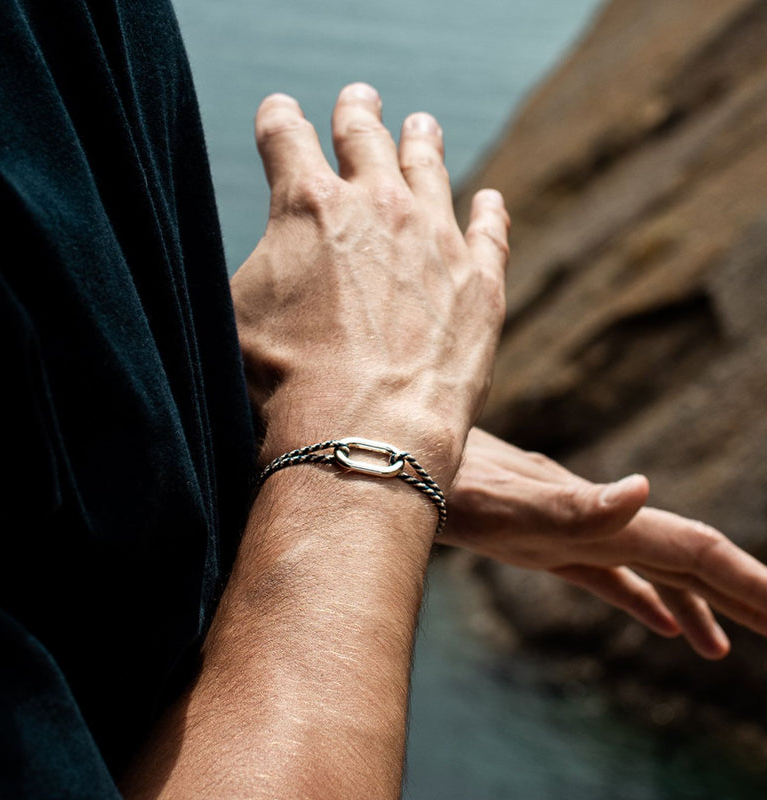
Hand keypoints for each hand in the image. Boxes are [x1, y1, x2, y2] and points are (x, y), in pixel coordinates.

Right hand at [230, 85, 508, 487]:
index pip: (285, 135)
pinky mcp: (479, 281)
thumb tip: (271, 252)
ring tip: (421, 126)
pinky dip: (490, 213)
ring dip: (420, 142)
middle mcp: (377, 203)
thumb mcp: (237, 312)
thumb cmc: (285, 382)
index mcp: (309, 203)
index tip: (279, 113)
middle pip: (364, 133)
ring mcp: (436, 238)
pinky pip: (490, 232)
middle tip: (358, 97)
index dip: (278, 120)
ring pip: (429, 168)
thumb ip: (259, 264)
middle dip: (355, 111)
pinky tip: (490, 201)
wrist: (363, 431)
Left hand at [443, 427, 766, 658]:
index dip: (748, 584)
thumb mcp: (498, 499)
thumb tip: (643, 490)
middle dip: (739, 597)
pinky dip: (640, 598)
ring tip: (724, 645)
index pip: (692, 550)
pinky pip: (606, 576)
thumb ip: (569, 503)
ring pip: (649, 569)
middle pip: (684, 560)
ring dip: (695, 603)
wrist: (392, 463)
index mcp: (596, 517)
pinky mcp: (538, 540)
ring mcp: (567, 529)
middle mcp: (592, 519)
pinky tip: (657, 619)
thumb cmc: (438, 481)